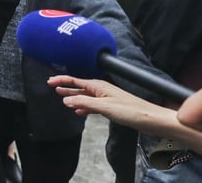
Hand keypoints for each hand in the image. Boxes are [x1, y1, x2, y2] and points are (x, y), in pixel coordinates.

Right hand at [49, 75, 173, 134]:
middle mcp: (102, 90)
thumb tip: (66, 100)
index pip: (76, 81)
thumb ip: (84, 103)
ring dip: (74, 97)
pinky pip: (92, 105)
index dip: (62, 80)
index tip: (50, 81)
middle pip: (80, 87)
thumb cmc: (132, 111)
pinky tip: (80, 112)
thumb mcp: (104, 107)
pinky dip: (84, 107)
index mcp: (99, 86)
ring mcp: (107, 98)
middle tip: (53, 86)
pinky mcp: (111, 107)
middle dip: (66, 87)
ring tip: (63, 98)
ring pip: (85, 96)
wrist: (151, 119)